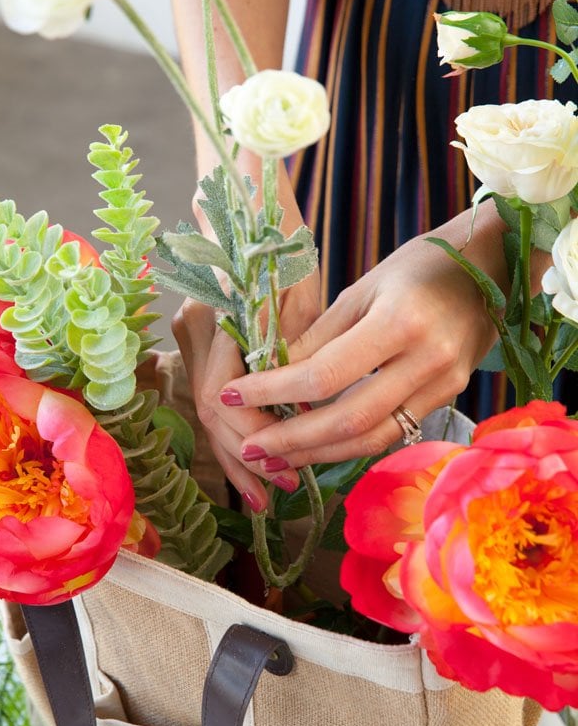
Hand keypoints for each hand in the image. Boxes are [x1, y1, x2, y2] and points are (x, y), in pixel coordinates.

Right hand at [172, 266, 319, 511]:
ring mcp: (189, 336)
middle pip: (210, 413)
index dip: (256, 435)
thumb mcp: (300, 294)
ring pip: (206, 413)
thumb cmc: (285, 246)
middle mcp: (193, 329)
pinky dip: (233, 434)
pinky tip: (251, 466)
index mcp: (218, 315)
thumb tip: (301, 411)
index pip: (224, 396)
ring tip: (268, 492)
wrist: (249, 207)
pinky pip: (211, 399)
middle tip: (283, 488)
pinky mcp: (198, 345)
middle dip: (247, 456)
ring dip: (237, 455)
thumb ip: (293, 351)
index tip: (289, 461)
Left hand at [217, 207, 505, 467]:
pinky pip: (392, 434)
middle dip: (292, 440)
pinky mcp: (448, 399)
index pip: (324, 374)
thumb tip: (269, 375)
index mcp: (399, 322)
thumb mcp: (363, 289)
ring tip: (275, 459)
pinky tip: (316, 448)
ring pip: (371, 439)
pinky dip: (349, 446)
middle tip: (250, 449)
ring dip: (318, 454)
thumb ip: (319, 337)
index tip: (232, 393)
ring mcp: (443, 386)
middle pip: (348, 419)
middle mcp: (426, 361)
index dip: (273, 390)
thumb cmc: (420, 266)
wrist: (492, 269)